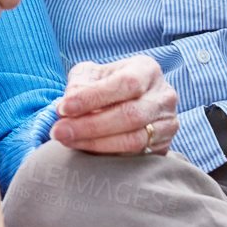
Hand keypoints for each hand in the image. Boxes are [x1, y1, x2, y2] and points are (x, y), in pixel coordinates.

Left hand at [49, 57, 177, 154]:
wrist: (130, 101)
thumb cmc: (106, 84)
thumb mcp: (92, 74)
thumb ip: (79, 84)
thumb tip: (65, 107)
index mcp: (147, 70)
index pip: (124, 84)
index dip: (93, 97)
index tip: (64, 108)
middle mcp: (164, 97)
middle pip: (129, 115)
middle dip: (89, 126)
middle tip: (59, 132)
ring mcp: (167, 124)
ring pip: (134, 140)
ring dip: (95, 144)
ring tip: (67, 141)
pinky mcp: (164, 146)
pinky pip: (136, 156)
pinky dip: (107, 155)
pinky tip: (85, 150)